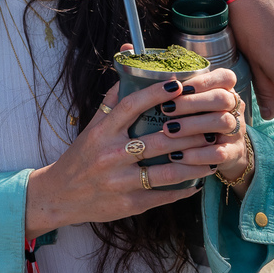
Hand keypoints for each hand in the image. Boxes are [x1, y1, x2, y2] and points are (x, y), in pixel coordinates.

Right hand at [24, 68, 235, 238]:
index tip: (178, 85)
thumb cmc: (80, 158)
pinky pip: (163, 195)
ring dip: (195, 163)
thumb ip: (112, 102)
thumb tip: (127, 69)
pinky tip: (198, 183)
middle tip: (211, 123)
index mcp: (102, 133)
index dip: (156, 94)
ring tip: (213, 154)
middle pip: (159, 140)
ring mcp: (121, 181)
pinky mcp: (129, 203)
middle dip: (191, 132)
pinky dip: (184, 189)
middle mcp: (111, 155)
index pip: (131, 106)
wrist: (60, 195)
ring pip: (168, 171)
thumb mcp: (91, 128)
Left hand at [154, 69, 251, 197]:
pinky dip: (197, 155)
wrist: (213, 153)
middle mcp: (232, 107)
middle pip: (222, 98)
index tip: (178, 87)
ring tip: (167, 130)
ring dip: (193, 126)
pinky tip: (177, 156)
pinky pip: (219, 153)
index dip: (204, 81)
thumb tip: (127, 49)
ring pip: (222, 122)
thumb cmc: (187, 116)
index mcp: (221, 89)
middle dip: (193, 103)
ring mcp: (235, 130)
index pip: (225, 76)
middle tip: (166, 109)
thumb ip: (154, 76)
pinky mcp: (232, 153)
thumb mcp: (177, 97)